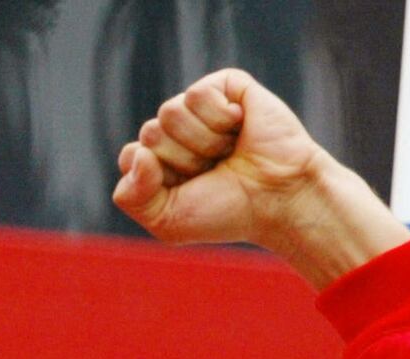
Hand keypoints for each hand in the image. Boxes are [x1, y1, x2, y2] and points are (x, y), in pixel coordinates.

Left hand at [112, 69, 408, 287]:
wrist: (278, 198)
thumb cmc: (226, 211)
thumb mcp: (166, 221)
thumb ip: (131, 196)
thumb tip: (136, 151)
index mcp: (158, 159)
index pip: (131, 155)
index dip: (160, 179)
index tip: (191, 190)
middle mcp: (175, 130)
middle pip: (150, 133)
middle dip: (184, 160)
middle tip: (216, 169)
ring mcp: (199, 107)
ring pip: (170, 112)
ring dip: (203, 142)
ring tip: (229, 150)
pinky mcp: (225, 85)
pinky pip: (197, 95)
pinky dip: (220, 119)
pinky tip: (240, 128)